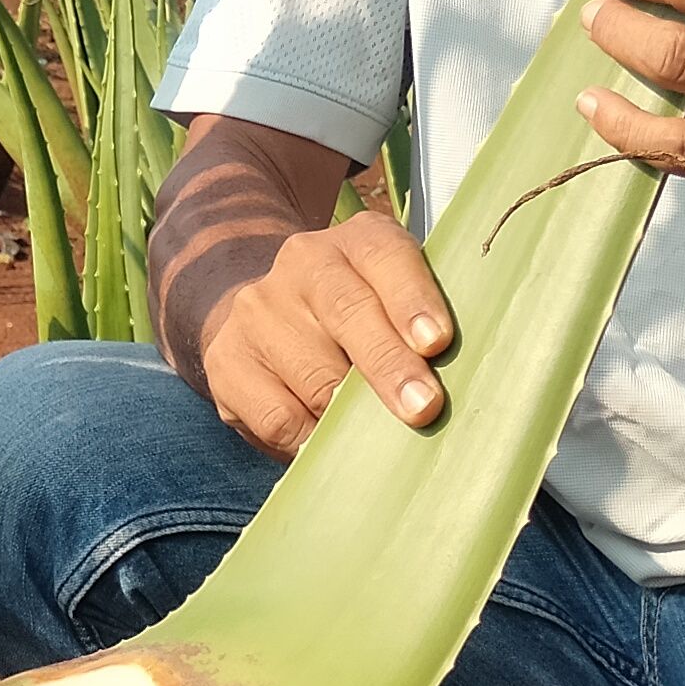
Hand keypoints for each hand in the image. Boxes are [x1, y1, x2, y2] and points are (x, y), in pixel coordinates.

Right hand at [173, 211, 458, 458]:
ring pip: (313, 374)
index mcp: (357, 239)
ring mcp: (258, 310)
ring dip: (352, 415)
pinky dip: (311, 439)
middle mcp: (303, 263)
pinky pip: (277, 415)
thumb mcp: (396, 298)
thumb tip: (458, 388)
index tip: (436, 343)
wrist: (269, 313)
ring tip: (379, 436)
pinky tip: (330, 445)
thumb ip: (424, 326)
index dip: (411, 299)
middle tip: (423, 408)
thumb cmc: (365, 319)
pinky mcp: (226, 360)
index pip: (384, 256)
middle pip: (347, 312)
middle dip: (388, 365)